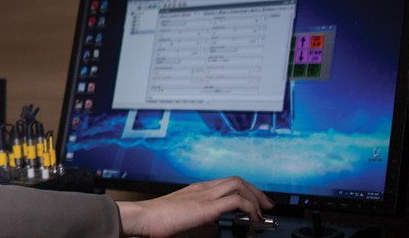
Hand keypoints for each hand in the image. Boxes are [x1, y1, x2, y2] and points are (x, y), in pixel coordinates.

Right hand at [115, 176, 274, 237]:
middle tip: (266, 206)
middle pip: (237, 180)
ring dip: (255, 197)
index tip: (255, 204)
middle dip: (256, 192)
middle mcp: (202, 189)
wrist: (142, 218)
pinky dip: (250, 208)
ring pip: (239, 184)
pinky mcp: (206, 206)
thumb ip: (202, 222)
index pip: (227, 183)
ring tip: (261, 213)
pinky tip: (252, 219)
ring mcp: (204, 195)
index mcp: (196, 191)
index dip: (246, 191)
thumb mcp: (184, 221)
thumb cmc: (156, 222)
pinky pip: (237, 200)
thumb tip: (215, 229)